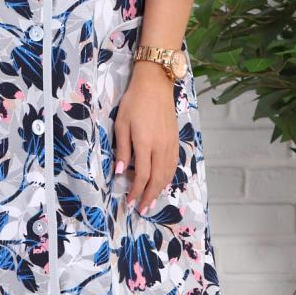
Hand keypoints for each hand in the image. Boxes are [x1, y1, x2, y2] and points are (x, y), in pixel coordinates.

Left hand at [113, 62, 177, 215]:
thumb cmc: (134, 102)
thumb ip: (122, 149)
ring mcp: (170, 144)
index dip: (135, 191)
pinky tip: (162, 182)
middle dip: (149, 196)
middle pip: (156, 179)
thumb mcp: (121, 124)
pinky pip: (173, 164)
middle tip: (142, 210)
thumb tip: (119, 172)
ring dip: (159, 190)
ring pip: (167, 174)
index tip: (128, 202)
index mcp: (145, 143)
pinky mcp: (175, 140)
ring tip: (151, 201)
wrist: (156, 85)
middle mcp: (160, 147)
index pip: (141, 175)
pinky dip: (167, 177)